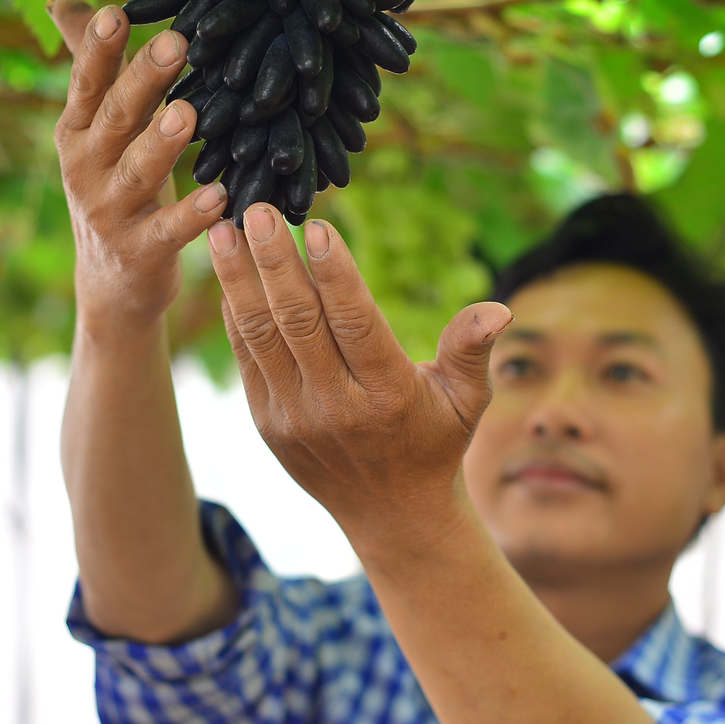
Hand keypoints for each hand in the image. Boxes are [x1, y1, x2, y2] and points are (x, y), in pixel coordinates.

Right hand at [49, 0, 229, 327]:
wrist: (111, 282)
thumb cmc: (113, 183)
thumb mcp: (94, 128)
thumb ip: (89, 63)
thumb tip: (62, 0)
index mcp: (77, 130)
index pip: (87, 82)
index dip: (98, 49)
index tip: (118, 12)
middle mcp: (85, 167)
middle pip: (115, 118)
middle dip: (142, 80)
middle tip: (176, 43)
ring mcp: (109, 212)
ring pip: (138, 172)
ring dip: (163, 144)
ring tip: (190, 115)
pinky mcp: (140, 251)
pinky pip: (168, 231)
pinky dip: (192, 216)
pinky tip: (220, 198)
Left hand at [207, 204, 512, 540]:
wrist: (390, 513)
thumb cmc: (435, 442)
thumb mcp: (466, 401)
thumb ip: (472, 350)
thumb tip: (500, 309)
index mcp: (386, 394)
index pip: (355, 324)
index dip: (334, 275)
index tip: (316, 226)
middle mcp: (335, 406)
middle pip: (298, 323)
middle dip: (273, 263)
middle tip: (257, 210)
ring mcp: (294, 417)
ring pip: (261, 336)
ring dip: (239, 280)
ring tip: (224, 230)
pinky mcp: (267, 423)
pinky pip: (248, 358)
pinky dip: (236, 314)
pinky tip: (228, 272)